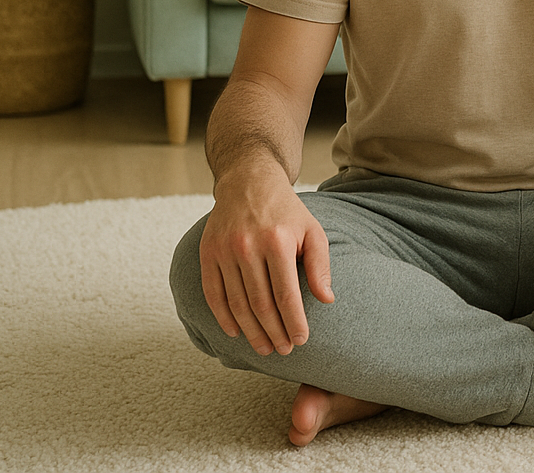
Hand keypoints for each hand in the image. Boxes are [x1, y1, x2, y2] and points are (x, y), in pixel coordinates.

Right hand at [199, 165, 333, 355]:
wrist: (249, 182)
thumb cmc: (287, 212)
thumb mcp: (313, 230)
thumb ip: (320, 265)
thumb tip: (327, 299)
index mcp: (277, 242)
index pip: (285, 294)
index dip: (293, 322)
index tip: (302, 340)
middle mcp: (247, 247)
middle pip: (260, 304)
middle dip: (273, 333)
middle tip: (284, 351)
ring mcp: (223, 251)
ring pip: (236, 304)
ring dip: (251, 331)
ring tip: (264, 348)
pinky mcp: (206, 254)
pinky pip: (213, 294)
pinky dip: (223, 318)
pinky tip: (236, 333)